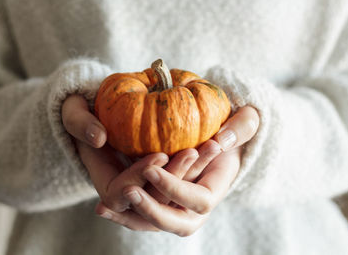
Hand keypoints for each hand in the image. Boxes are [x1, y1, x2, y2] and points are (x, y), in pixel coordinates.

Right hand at [62, 94, 199, 211]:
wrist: (96, 111)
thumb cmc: (81, 112)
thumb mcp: (72, 111)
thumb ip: (79, 123)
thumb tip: (98, 138)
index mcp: (103, 180)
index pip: (121, 195)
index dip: (139, 179)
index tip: (159, 155)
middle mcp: (128, 189)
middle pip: (152, 201)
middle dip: (173, 181)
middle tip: (192, 152)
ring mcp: (146, 184)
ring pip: (172, 194)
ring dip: (192, 173)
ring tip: (212, 145)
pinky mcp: (162, 174)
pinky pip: (182, 178)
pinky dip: (198, 164)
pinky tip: (215, 142)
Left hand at [95, 106, 258, 235]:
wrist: (218, 139)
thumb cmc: (230, 130)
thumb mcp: (245, 122)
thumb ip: (241, 127)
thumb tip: (222, 141)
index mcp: (216, 188)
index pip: (199, 200)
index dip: (176, 188)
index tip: (152, 168)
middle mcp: (196, 206)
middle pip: (176, 223)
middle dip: (152, 211)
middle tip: (129, 192)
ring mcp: (177, 207)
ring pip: (154, 224)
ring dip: (131, 217)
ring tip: (105, 209)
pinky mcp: (161, 202)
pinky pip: (142, 217)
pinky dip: (123, 215)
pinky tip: (102, 209)